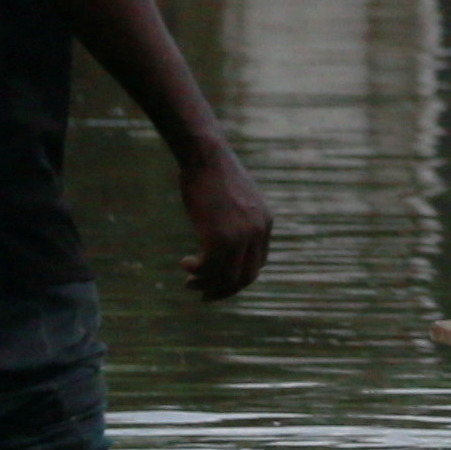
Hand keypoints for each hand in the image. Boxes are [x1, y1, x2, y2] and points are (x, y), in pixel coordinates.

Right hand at [179, 140, 272, 300]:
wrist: (206, 156)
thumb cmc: (213, 175)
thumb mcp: (234, 200)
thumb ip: (236, 220)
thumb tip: (225, 239)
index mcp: (265, 223)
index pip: (257, 264)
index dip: (236, 278)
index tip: (217, 280)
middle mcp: (258, 232)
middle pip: (246, 277)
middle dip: (224, 290)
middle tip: (202, 293)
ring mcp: (241, 234)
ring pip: (227, 277)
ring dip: (206, 285)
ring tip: (189, 283)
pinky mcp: (220, 235)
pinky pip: (211, 267)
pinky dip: (198, 272)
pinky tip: (185, 263)